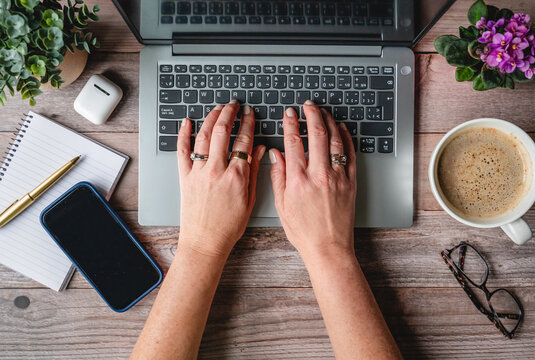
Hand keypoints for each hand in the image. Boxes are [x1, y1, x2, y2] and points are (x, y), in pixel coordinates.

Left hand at [177, 101, 265, 256]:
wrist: (205, 242)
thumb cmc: (229, 226)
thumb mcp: (249, 200)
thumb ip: (254, 172)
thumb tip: (260, 150)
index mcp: (236, 176)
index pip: (244, 141)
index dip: (248, 123)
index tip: (250, 114)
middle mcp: (216, 171)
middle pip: (222, 132)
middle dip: (229, 113)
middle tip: (234, 105)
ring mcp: (198, 173)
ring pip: (203, 136)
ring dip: (211, 118)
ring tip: (218, 108)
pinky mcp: (184, 177)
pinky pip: (182, 151)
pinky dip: (183, 134)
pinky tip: (187, 122)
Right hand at [269, 101, 356, 259]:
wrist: (328, 248)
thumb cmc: (304, 231)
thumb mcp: (282, 205)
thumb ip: (278, 177)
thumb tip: (275, 155)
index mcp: (298, 181)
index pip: (293, 142)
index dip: (290, 123)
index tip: (289, 114)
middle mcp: (319, 175)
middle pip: (316, 134)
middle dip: (311, 114)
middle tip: (308, 106)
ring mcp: (337, 177)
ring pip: (334, 140)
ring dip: (328, 121)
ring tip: (323, 112)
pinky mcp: (350, 182)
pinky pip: (350, 153)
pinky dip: (345, 137)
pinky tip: (341, 128)